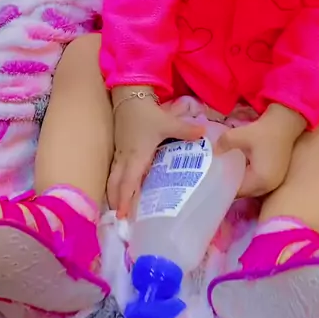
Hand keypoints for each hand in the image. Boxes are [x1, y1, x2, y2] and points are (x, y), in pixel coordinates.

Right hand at [107, 92, 203, 218]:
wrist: (129, 98)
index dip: (125, 199)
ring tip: (118, 210)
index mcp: (136, 156)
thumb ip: (186, 130)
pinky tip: (122, 190)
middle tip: (120, 219)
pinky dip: (116, 183)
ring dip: (114, 194)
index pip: (128, 182)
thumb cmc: (146, 114)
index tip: (122, 216)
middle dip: (116, 202)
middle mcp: (125, 159)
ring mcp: (120, 154)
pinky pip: (115, 172)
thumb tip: (205, 134)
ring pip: (113, 179)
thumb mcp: (167, 122)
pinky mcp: (119, 150)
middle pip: (115, 184)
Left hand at [218, 103, 305, 197]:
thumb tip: (213, 151)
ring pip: (251, 187)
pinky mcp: (276, 175)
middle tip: (216, 176)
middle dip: (231, 185)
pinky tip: (240, 167)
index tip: (212, 180)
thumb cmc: (265, 130)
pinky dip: (248, 176)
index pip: (237, 192)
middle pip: (245, 192)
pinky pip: (258, 181)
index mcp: (260, 181)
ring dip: (241, 181)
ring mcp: (274, 182)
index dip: (224, 187)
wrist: (286, 122)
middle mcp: (268, 186)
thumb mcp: (241, 135)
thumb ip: (224, 144)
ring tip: (226, 171)